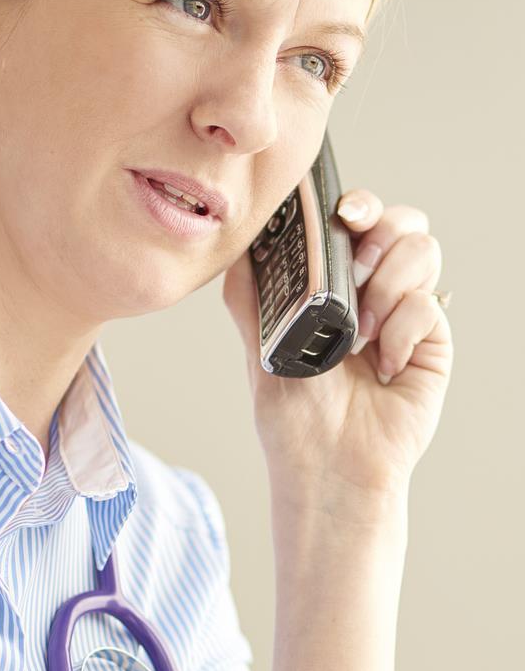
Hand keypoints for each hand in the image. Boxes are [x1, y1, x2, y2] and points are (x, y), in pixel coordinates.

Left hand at [221, 189, 452, 520]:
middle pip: (401, 222)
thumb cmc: (292, 414)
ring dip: (388, 283)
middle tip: (357, 267)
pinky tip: (380, 365)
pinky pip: (428, 304)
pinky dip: (400, 331)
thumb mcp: (259, 345)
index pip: (355, 221)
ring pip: (422, 250)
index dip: (356, 205)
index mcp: (331, 283)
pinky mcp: (431, 341)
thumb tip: (237, 246)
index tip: (344, 212)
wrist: (326, 465)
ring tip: (360, 332)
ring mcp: (405, 313)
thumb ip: (248, 295)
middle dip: (381, 231)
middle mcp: (373, 290)